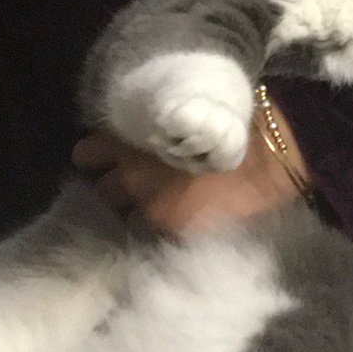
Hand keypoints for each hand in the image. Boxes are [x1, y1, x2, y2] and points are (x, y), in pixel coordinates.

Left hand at [72, 99, 308, 234]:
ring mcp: (148, 208)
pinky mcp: (171, 231)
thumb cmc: (227, 122)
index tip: (110, 158)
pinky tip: (179, 219)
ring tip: (159, 204)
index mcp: (128, 139)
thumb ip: (150, 131)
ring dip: (136, 209)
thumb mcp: (178, 118)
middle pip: (100, 189)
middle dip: (115, 186)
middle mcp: (129, 175)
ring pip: (124, 216)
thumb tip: (135, 142)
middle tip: (136, 184)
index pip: (86, 153)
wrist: (266, 154)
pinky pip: (153, 233)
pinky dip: (161, 227)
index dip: (97, 157)